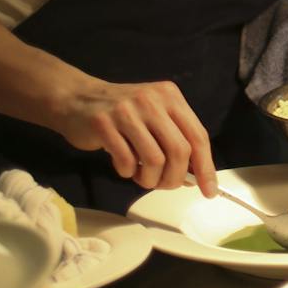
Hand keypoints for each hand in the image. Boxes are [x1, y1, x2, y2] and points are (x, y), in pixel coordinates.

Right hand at [49, 78, 216, 195]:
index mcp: (171, 97)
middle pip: (180, 150)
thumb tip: (196, 177)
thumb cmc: (122, 113)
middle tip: (164, 185)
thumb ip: (175, 139)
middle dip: (175, 178)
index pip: (198, 135)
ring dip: (150, 179)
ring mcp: (128, 111)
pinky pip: (127, 161)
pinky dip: (128, 172)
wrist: (77, 98)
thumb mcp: (154, 116)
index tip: (209, 191)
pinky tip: (123, 166)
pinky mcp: (104, 123)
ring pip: (155, 159)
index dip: (206, 167)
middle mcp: (152, 100)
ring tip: (141, 176)